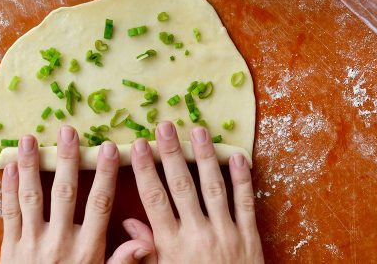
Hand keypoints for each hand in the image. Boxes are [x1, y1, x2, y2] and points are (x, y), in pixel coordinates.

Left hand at [0, 126, 153, 263]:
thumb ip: (121, 261)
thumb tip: (144, 241)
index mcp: (86, 249)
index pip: (99, 204)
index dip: (105, 175)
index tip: (109, 149)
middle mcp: (59, 242)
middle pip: (65, 193)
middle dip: (67, 160)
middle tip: (68, 131)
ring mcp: (31, 242)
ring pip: (32, 197)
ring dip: (32, 166)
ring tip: (30, 138)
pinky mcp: (10, 247)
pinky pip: (9, 213)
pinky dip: (8, 188)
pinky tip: (10, 165)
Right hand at [126, 121, 263, 262]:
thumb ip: (144, 252)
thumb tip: (127, 224)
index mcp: (172, 244)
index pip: (154, 199)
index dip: (146, 170)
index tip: (139, 146)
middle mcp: (197, 234)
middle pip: (182, 186)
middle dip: (172, 153)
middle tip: (165, 126)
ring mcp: (225, 233)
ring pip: (214, 188)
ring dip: (205, 157)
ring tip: (199, 131)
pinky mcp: (249, 237)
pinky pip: (246, 203)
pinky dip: (243, 179)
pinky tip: (237, 156)